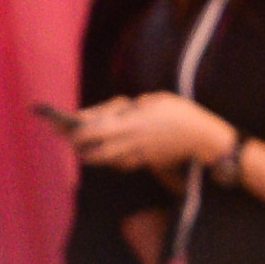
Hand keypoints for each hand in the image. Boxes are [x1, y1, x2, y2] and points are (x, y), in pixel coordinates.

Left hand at [68, 93, 229, 173]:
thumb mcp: (154, 101)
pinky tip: (104, 150)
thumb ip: (130, 109)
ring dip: (90, 153)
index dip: (75, 130)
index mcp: (131, 124)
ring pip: (104, 159)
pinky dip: (108, 157)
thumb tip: (113, 115)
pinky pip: (119, 162)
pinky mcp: (144, 162)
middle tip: (64, 136)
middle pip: (93, 150)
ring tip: (79, 144)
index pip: (93, 130)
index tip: (60, 125)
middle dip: (77, 144)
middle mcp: (131, 142)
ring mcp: (137, 155)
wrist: (204, 139)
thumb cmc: (181, 114)